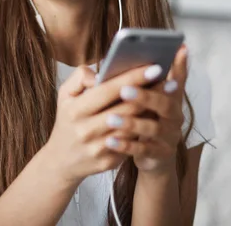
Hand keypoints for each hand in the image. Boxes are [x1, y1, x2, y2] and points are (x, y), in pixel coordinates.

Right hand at [43, 63, 165, 183]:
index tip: (154, 67)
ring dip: (151, 111)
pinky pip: (131, 143)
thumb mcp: (64, 95)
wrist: (61, 160)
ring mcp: (97, 148)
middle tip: (168, 81)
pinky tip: (156, 117)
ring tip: (167, 97)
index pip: (108, 90)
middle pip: (126, 109)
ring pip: (132, 127)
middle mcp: (86, 130)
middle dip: (149, 93)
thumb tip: (101, 72)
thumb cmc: (68, 120)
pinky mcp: (108, 162)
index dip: (133, 78)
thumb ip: (80, 77)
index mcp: (76, 110)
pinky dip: (143, 129)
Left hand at [103, 45, 188, 174]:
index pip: (178, 79)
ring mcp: (170, 136)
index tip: (179, 49)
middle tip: (124, 90)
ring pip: (152, 128)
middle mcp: (175, 115)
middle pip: (165, 104)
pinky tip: (110, 140)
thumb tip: (117, 62)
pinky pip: (143, 149)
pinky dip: (126, 144)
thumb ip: (140, 83)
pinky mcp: (160, 154)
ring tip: (110, 118)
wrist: (154, 158)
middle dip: (145, 96)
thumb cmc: (145, 120)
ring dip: (131, 122)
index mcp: (172, 98)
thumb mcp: (146, 101)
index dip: (180, 66)